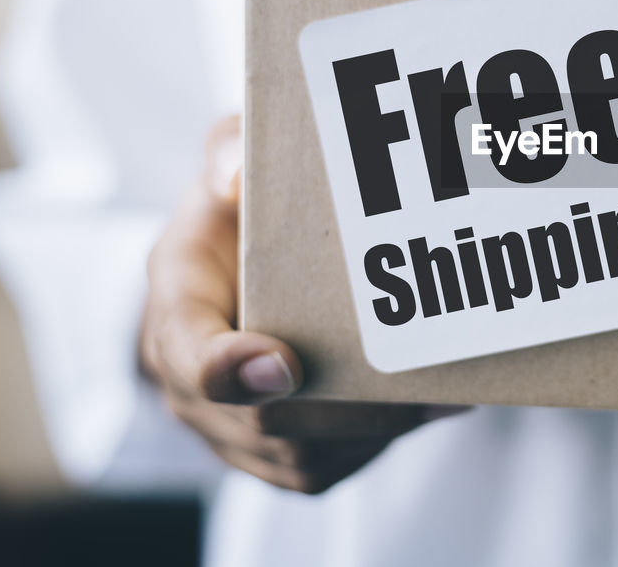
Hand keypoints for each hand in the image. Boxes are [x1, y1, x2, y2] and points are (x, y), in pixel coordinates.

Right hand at [141, 116, 467, 493]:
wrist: (229, 275)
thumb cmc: (235, 212)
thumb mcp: (226, 161)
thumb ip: (229, 151)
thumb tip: (235, 174)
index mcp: (176, 306)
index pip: (186, 352)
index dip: (227, 369)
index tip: (284, 362)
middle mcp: (193, 382)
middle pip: (259, 423)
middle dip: (342, 409)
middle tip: (416, 387)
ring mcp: (230, 428)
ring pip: (299, 457)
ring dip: (372, 434)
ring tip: (442, 395)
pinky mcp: (276, 452)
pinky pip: (324, 467)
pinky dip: (380, 443)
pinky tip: (432, 405)